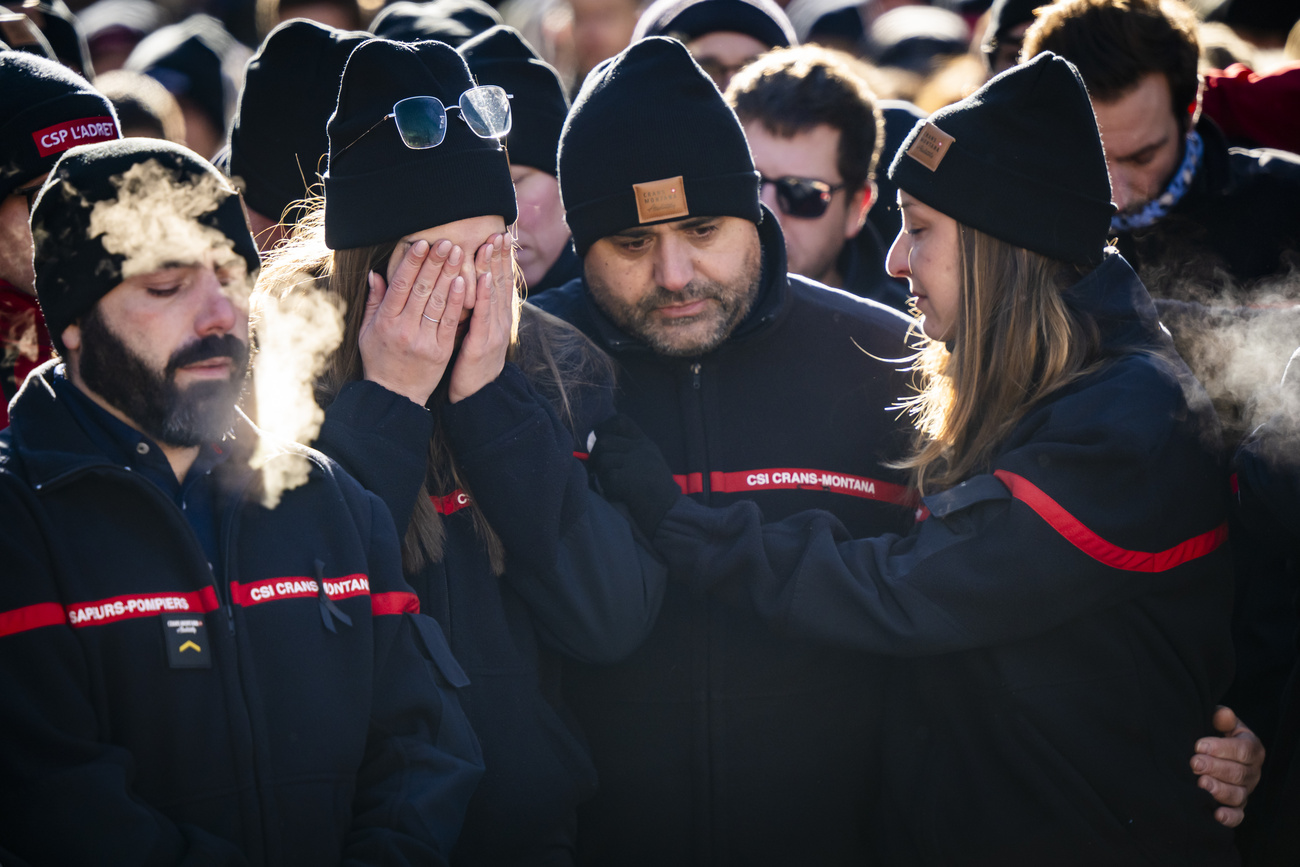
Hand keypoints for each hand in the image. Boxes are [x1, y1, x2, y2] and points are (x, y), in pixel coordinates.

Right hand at [359, 238, 466, 405]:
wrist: (396, 395)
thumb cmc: (379, 359)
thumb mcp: (367, 331)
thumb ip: (373, 302)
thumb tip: (375, 273)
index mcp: (385, 321)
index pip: (400, 285)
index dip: (412, 263)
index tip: (421, 243)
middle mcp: (404, 328)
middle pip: (422, 289)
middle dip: (434, 263)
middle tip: (446, 241)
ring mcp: (424, 340)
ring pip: (438, 302)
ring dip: (449, 275)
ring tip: (458, 254)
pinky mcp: (441, 351)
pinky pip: (451, 322)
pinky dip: (457, 301)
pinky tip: (464, 281)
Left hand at [448, 233, 512, 403]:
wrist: (478, 397)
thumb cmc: (469, 365)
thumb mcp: (472, 333)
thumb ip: (470, 311)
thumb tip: (464, 288)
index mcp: (495, 318)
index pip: (499, 281)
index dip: (500, 258)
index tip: (499, 235)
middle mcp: (499, 321)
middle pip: (501, 281)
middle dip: (500, 255)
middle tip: (500, 230)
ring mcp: (493, 331)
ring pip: (495, 293)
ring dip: (494, 267)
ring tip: (492, 243)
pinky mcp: (483, 343)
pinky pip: (484, 315)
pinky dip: (485, 295)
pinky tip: (485, 278)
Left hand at [589, 414, 681, 538]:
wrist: (671, 516)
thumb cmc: (655, 496)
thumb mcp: (648, 465)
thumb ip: (629, 452)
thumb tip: (598, 447)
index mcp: (645, 444)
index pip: (620, 421)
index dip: (604, 429)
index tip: (602, 446)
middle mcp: (642, 449)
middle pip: (604, 441)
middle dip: (596, 457)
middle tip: (601, 474)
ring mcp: (638, 462)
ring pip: (603, 459)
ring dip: (602, 474)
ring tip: (613, 487)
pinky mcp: (631, 479)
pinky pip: (607, 477)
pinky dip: (608, 488)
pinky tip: (619, 495)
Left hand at [1191, 705, 1263, 827]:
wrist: (1205, 750)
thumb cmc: (1212, 732)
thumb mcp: (1217, 721)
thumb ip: (1220, 718)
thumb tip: (1223, 714)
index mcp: (1251, 747)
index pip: (1244, 750)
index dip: (1222, 749)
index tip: (1198, 746)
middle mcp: (1252, 771)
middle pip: (1239, 773)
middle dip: (1215, 768)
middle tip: (1194, 763)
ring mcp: (1245, 790)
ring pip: (1238, 795)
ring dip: (1219, 791)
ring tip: (1200, 784)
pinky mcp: (1236, 806)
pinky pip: (1238, 816)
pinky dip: (1229, 817)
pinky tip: (1216, 815)